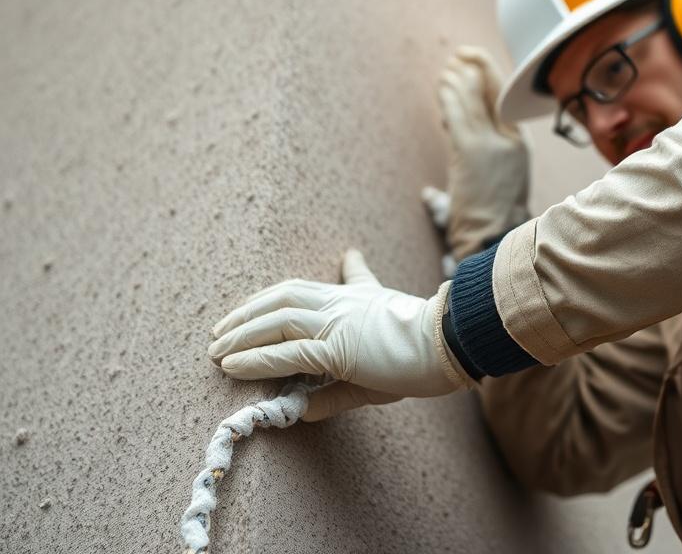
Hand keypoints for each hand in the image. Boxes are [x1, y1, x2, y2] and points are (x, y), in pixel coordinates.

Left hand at [208, 250, 470, 420]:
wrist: (448, 343)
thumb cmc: (424, 352)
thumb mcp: (376, 366)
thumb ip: (336, 386)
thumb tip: (302, 410)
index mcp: (355, 298)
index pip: (309, 286)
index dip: (275, 295)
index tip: (259, 301)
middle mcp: (340, 303)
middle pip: (281, 297)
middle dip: (247, 312)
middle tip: (221, 329)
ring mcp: (336, 322)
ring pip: (275, 322)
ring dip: (241, 334)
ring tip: (217, 349)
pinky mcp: (336, 347)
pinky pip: (287, 353)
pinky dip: (255, 358)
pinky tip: (232, 365)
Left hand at [425, 46, 529, 261]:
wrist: (493, 238)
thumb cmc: (490, 216)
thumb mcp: (494, 179)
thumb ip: (480, 152)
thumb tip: (452, 129)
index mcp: (520, 145)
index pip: (505, 99)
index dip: (490, 75)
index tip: (474, 61)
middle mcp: (511, 140)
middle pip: (491, 93)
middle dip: (473, 71)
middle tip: (457, 58)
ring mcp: (492, 144)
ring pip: (472, 100)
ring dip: (457, 81)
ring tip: (446, 71)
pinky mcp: (471, 151)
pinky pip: (458, 115)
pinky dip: (449, 96)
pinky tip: (442, 84)